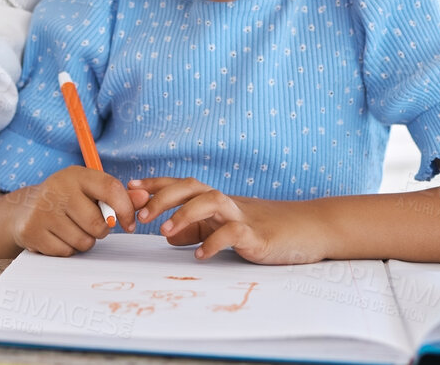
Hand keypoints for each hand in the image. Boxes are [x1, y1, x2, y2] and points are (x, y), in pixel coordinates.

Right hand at [5, 166, 137, 255]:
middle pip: (98, 224)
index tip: (129, 223)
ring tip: (73, 228)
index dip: (126, 210)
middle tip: (90, 223)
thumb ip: (118, 195)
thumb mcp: (89, 189)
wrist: (24, 208)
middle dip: (101, 230)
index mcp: (76, 175)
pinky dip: (68, 248)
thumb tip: (145, 198)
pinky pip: (66, 252)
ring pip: (84, 241)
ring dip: (84, 240)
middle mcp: (58, 189)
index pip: (111, 189)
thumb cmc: (66, 198)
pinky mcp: (33, 232)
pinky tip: (59, 235)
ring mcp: (43, 211)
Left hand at [132, 177, 327, 263]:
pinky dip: (214, 242)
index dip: (155, 183)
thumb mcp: (226, 227)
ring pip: (211, 200)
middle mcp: (227, 202)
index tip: (129, 186)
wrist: (309, 229)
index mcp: (216, 200)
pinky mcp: (258, 235)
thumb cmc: (265, 229)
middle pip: (191, 186)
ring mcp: (243, 215)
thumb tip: (170, 236)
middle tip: (139, 215)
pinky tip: (199, 255)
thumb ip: (198, 229)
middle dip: (162, 197)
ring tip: (165, 233)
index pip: (182, 184)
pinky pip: (233, 232)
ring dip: (185, 214)